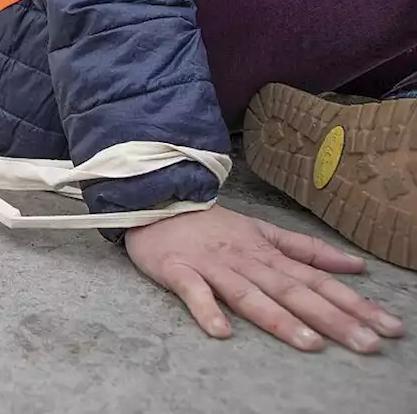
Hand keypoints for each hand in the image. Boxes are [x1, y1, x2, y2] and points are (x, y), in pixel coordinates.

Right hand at [126, 206, 403, 351]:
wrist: (156, 200)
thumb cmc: (210, 224)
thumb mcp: (263, 230)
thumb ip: (307, 249)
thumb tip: (356, 265)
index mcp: (268, 253)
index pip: (318, 281)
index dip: (354, 303)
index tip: (388, 327)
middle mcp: (246, 261)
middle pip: (293, 291)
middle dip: (332, 318)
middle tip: (367, 344)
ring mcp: (212, 266)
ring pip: (249, 295)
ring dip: (279, 319)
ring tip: (309, 343)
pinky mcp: (177, 270)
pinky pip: (193, 292)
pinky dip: (206, 310)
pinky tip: (222, 331)